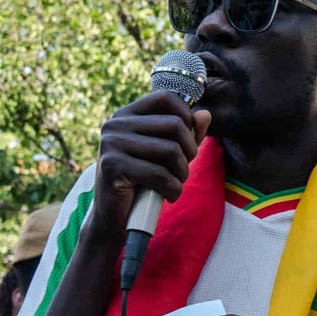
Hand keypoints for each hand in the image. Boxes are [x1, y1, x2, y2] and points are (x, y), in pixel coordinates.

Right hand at [87, 91, 213, 238]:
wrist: (116, 217)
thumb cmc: (144, 182)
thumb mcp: (169, 155)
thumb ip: (187, 134)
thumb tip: (205, 114)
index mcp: (127, 115)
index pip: (166, 98)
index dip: (187, 118)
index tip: (186, 141)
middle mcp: (115, 124)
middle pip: (175, 125)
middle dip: (189, 152)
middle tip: (182, 171)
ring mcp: (111, 144)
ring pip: (171, 150)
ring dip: (182, 174)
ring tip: (174, 184)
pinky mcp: (112, 167)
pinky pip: (160, 174)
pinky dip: (173, 190)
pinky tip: (168, 196)